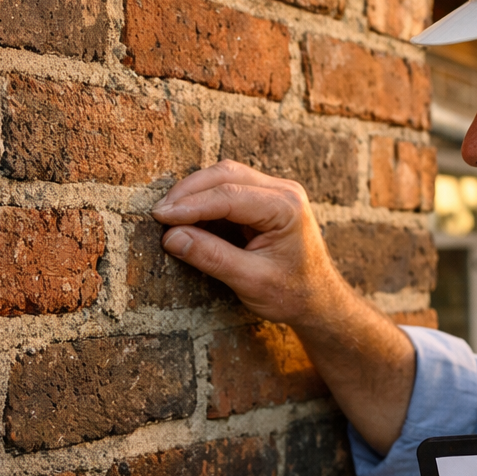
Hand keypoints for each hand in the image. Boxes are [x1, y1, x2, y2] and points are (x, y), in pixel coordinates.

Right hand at [151, 160, 415, 452]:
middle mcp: (283, 191)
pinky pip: (229, 187)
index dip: (191, 205)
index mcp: (286, 207)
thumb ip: (212, 257)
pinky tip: (185, 213)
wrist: (319, 300)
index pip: (230, 196)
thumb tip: (171, 237)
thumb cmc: (292, 294)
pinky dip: (205, 197)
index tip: (160, 216)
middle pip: (226, 175)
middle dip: (188, 192)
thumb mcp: (250, 281)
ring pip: (225, 176)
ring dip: (194, 192)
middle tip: (158, 214)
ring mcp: (275, 191)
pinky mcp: (264, 199)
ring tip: (167, 214)